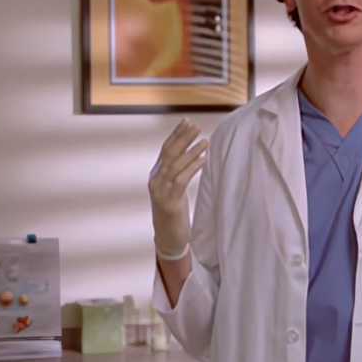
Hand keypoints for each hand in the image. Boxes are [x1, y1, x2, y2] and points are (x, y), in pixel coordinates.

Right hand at [148, 120, 207, 259]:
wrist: (168, 239)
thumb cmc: (173, 215)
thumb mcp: (173, 191)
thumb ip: (177, 175)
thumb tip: (191, 156)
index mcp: (156, 176)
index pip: (166, 150)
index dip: (176, 135)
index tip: (186, 122)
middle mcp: (155, 181)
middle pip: (170, 154)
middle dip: (183, 138)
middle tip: (196, 127)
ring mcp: (161, 191)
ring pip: (176, 165)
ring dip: (192, 152)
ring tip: (206, 142)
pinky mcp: (170, 202)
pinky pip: (181, 180)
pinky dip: (192, 167)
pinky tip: (203, 160)